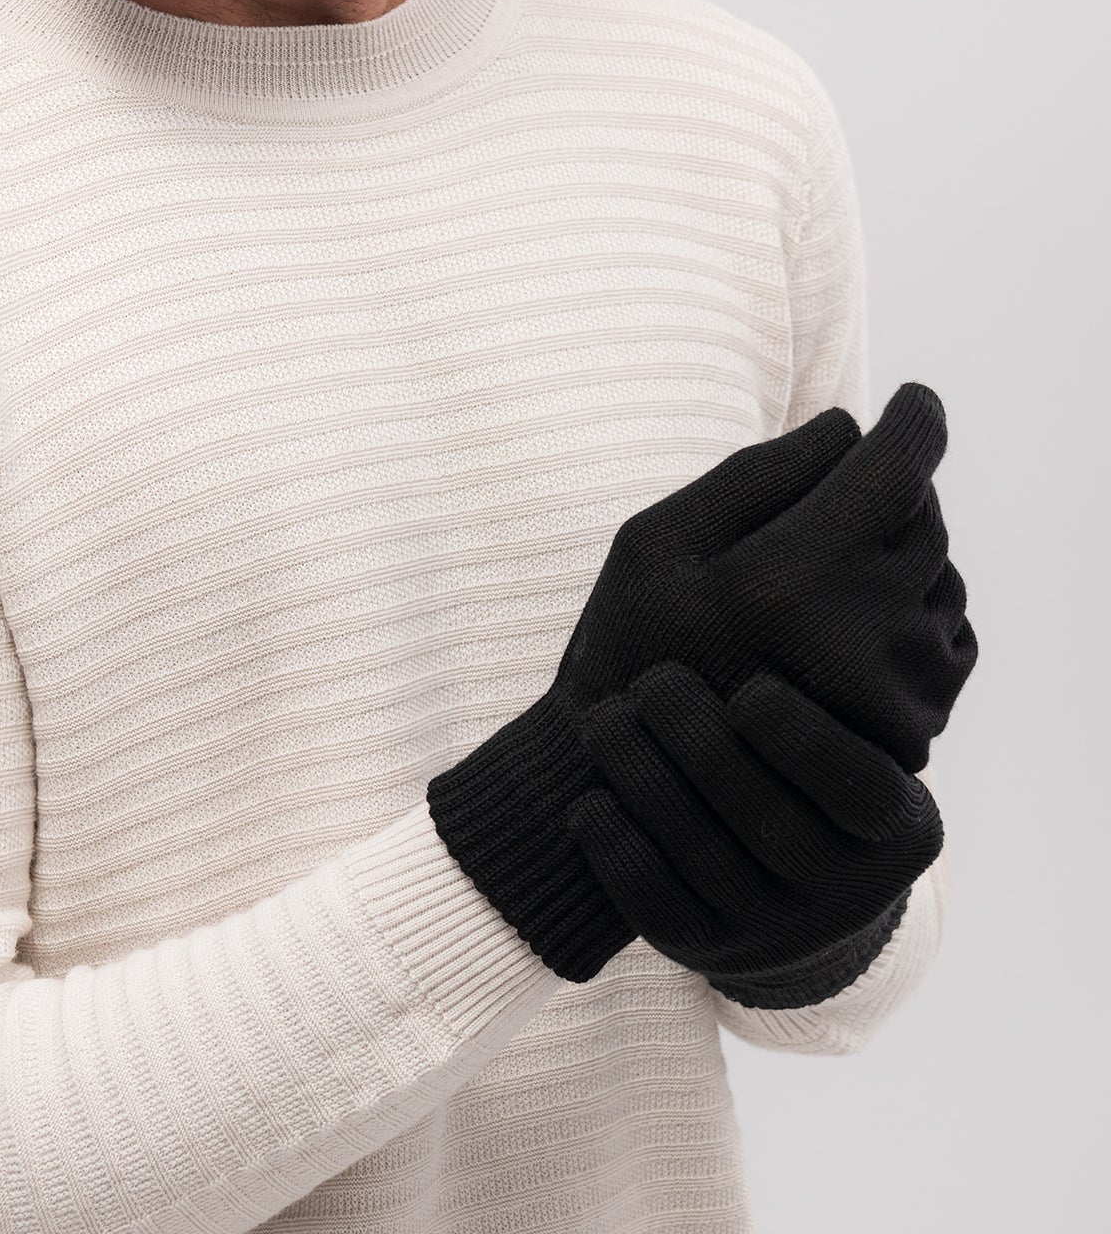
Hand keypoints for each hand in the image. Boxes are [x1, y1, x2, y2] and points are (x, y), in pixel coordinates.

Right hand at [558, 383, 976, 775]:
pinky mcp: (913, 730)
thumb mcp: (656, 541)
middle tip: (845, 487)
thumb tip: (848, 428)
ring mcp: (894, 691)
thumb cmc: (633, 644)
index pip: (897, 469)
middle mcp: (859, 636)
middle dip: (894, 486)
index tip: (914, 401)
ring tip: (835, 566)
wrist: (643, 791)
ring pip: (943, 578)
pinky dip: (917, 610)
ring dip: (904, 551)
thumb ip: (756, 475)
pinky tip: (856, 621)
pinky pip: (949, 639)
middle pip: (924, 518)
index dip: (915, 422)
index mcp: (790, 579)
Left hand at [565, 661, 942, 989]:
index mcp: (899, 828)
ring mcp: (778, 934)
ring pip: (702, 858)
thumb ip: (832, 658)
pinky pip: (657, 909)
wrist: (784, 878)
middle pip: (766, 820)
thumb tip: (842, 534)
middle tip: (653, 682)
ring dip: (642, 778)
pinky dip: (617, 850)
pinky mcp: (710, 955)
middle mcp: (848, 895)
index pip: (859, 786)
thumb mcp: (844, 723)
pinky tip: (588, 799)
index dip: (801, 739)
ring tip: (603, 718)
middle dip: (698, 743)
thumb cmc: (799, 756)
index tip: (749, 689)